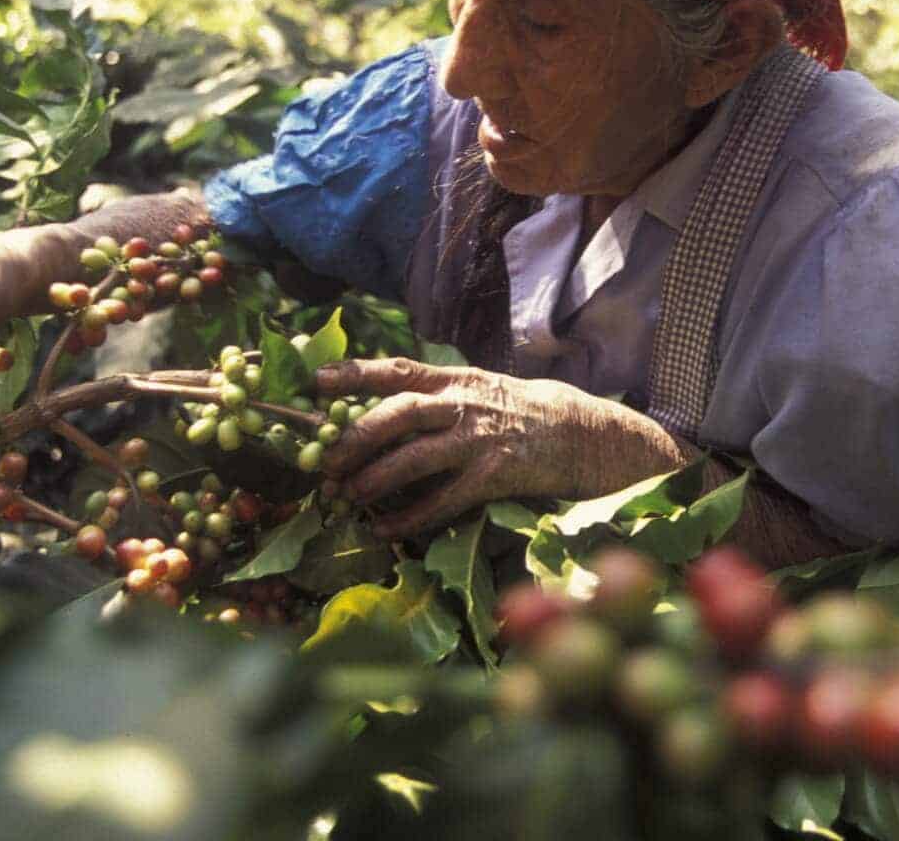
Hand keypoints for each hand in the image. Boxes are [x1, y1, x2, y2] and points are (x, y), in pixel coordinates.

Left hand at [314, 358, 685, 538]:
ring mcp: (481, 439)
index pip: (396, 370)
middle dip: (356, 436)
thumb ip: (433, 397)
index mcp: (455, 379)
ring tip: (346, 497)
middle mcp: (465, 403)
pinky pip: (445, 500)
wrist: (584, 432)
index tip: (314, 381)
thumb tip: (371, 410)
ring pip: (416, 457)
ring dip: (375, 478)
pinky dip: (410, 516)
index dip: (353, 373)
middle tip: (324, 461)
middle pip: (400, 413)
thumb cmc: (518, 412)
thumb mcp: (477, 390)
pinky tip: (385, 529)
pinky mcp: (497, 475)